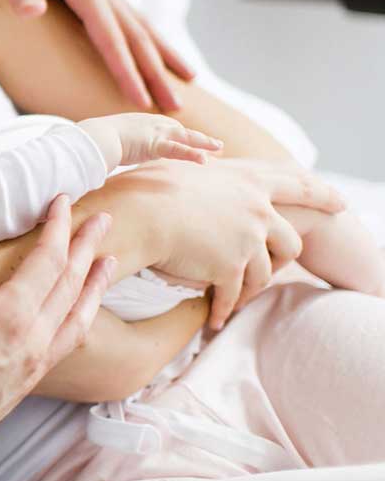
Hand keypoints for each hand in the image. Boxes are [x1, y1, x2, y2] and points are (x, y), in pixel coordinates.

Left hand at [0, 0, 195, 111]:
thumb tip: (29, 11)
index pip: (109, 35)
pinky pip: (125, 20)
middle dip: (156, 72)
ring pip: (138, 26)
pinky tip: (154, 55)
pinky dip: (145, 40)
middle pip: (135, 34)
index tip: (139, 101)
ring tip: (187, 83)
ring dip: (161, 56)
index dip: (124, 69)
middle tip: (176, 109)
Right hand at [0, 197, 112, 462]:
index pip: (47, 260)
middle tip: (103, 219)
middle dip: (87, 247)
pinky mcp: (26, 383)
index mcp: (9, 317)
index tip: (64, 201)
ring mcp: (34, 365)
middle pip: (72, 284)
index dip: (58, 227)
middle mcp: (33, 340)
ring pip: (78, 316)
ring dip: (95, 285)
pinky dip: (82, 318)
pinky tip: (78, 316)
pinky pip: (68, 342)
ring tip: (107, 264)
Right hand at [78, 113, 222, 168]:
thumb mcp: (103, 142)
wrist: (91, 139)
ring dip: (204, 142)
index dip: (180, 134)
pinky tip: (205, 160)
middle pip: (179, 130)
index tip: (190, 140)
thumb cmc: (91, 142)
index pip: (165, 127)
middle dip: (198, 137)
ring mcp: (154, 132)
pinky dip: (193, 154)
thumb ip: (109, 148)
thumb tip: (100, 159)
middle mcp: (149, 123)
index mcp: (138, 122)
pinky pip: (178, 150)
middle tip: (215, 145)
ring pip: (185, 137)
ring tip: (219, 148)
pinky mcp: (155, 144)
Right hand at [134, 159, 346, 329]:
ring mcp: (246, 240)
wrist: (139, 214)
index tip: (341, 203)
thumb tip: (206, 161)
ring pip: (263, 274)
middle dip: (282, 260)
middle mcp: (256, 210)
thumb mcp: (187, 167)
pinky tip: (216, 319)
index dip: (322, 194)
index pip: (298, 185)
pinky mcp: (230, 267)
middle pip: (289, 242)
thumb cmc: (149, 186)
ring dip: (248, 290)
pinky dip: (225, 308)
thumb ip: (207, 170)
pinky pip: (233, 294)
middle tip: (276, 271)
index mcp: (249, 181)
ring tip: (233, 300)